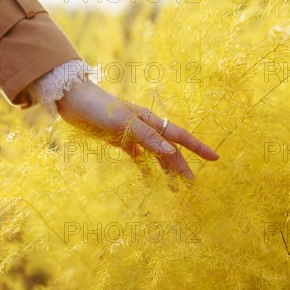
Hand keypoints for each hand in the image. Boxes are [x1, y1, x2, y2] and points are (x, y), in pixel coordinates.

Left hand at [55, 80, 218, 179]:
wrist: (74, 101)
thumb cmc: (101, 108)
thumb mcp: (125, 123)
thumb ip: (148, 138)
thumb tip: (172, 152)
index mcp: (151, 121)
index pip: (180, 136)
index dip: (198, 148)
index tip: (215, 158)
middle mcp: (146, 128)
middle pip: (169, 150)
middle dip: (182, 166)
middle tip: (191, 185)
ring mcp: (134, 135)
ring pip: (156, 155)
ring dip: (165, 170)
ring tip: (173, 188)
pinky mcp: (121, 141)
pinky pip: (138, 157)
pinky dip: (145, 168)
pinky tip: (149, 179)